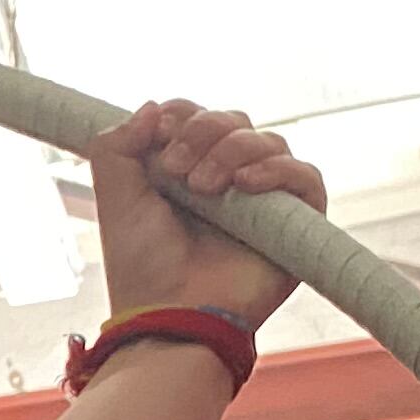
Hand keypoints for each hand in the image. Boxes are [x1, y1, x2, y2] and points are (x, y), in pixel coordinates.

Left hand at [83, 100, 325, 329]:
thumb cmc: (142, 265)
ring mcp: (265, 199)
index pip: (198, 116)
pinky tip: (244, 184)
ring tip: (203, 187)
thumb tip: (152, 107)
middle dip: (203, 132)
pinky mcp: (296, 222)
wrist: (169, 312)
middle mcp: (229, 179)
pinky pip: (304, 175)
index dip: (182, 115)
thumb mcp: (115, 197)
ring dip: (232, 151)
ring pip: (268, 141)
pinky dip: (275, 170)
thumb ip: (117, 146)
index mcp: (189, 169)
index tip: (160, 134)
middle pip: (234, 120)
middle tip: (176, 170)